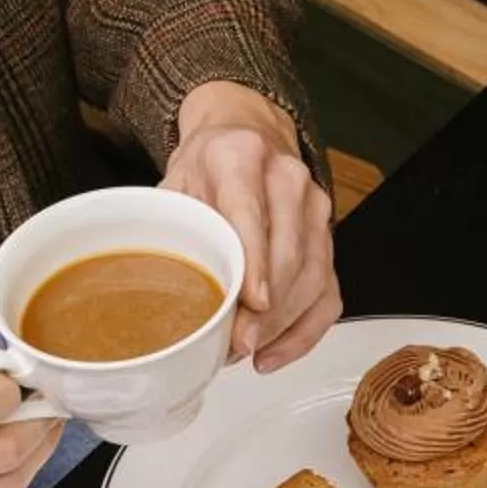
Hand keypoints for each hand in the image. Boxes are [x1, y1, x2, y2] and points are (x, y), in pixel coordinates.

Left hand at [163, 84, 339, 374]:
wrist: (245, 135)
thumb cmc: (209, 163)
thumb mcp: (175, 181)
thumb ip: (171, 228)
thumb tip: (158, 290)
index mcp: (242, 156)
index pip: (252, 215)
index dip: (256, 264)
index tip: (252, 303)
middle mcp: (289, 179)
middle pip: (289, 255)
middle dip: (264, 311)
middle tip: (234, 344)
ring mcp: (316, 209)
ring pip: (312, 279)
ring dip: (280, 326)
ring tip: (245, 351)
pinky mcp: (328, 238)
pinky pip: (328, 296)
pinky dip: (304, 332)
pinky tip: (273, 353)